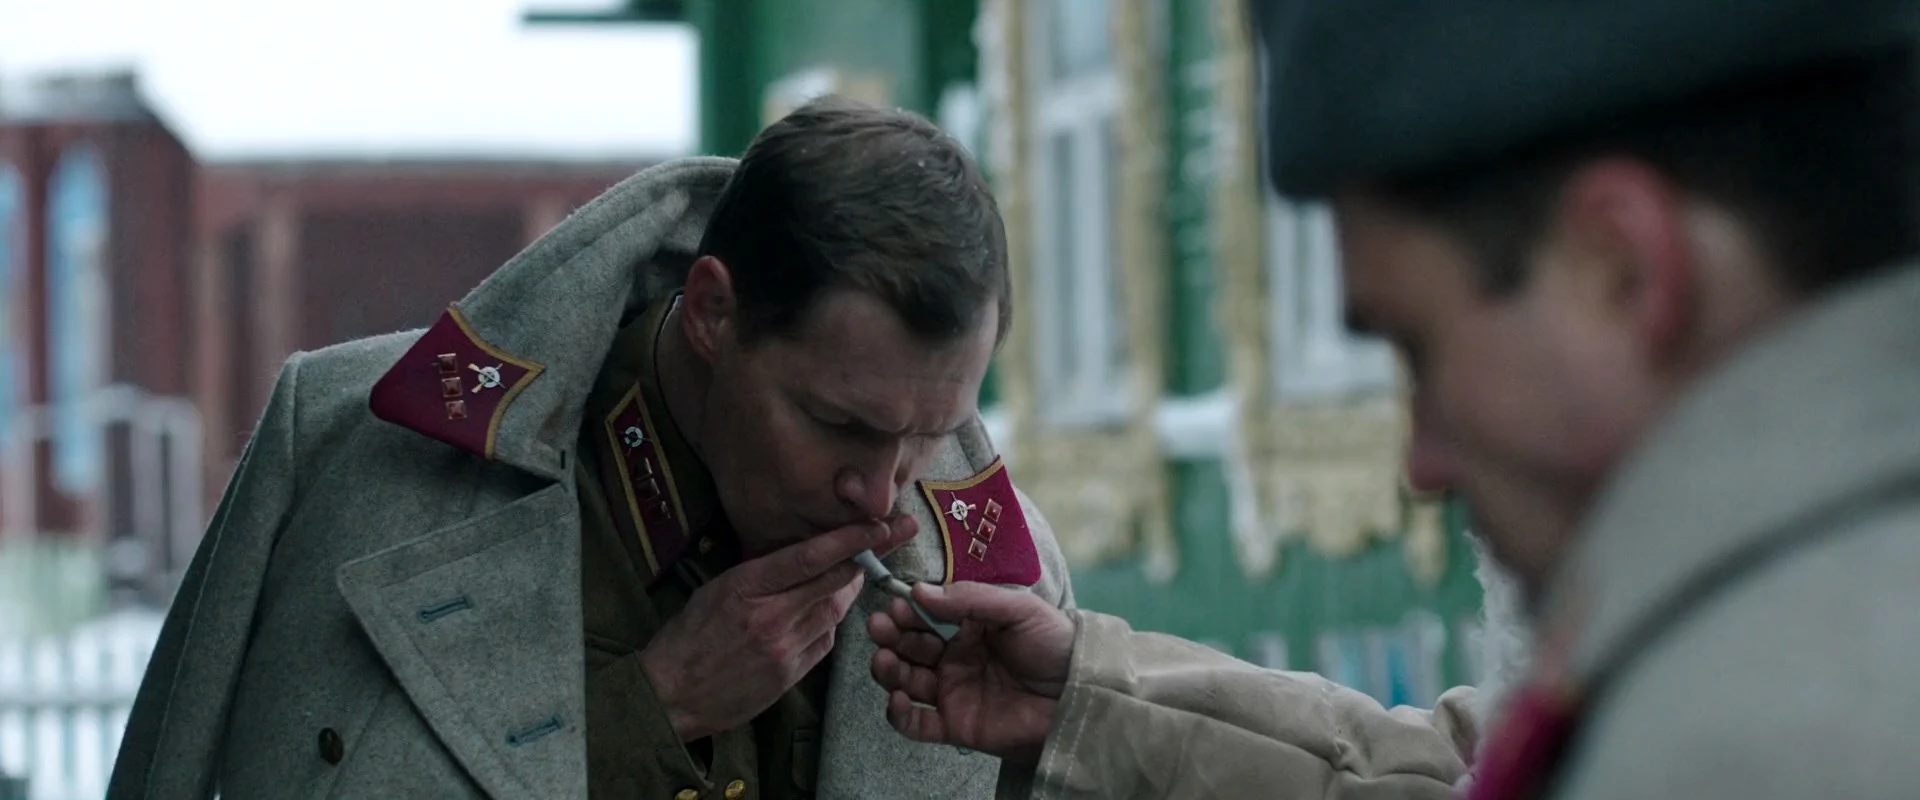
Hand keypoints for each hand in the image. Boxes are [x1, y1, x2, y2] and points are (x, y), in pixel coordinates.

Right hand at [640, 515, 918, 740]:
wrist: (670, 696)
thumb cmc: (687, 637)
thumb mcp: (715, 590)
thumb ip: (760, 573)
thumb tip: (802, 553)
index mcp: (745, 587)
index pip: (809, 556)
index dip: (850, 538)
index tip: (879, 524)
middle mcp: (770, 617)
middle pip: (834, 583)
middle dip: (867, 557)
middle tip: (890, 537)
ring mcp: (783, 649)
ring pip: (835, 612)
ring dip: (848, 590)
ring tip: (854, 572)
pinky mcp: (790, 675)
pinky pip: (824, 642)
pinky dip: (829, 623)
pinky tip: (823, 613)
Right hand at [866, 582, 1075, 764]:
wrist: (1080, 696)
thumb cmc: (1055, 646)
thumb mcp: (1019, 609)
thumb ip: (972, 599)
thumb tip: (920, 592)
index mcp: (969, 627)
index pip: (926, 616)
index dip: (907, 610)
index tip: (895, 602)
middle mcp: (955, 657)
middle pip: (909, 646)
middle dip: (891, 636)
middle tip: (881, 626)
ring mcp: (953, 691)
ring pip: (906, 681)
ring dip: (889, 670)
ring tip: (884, 660)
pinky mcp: (956, 724)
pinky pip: (917, 724)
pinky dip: (899, 715)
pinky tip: (898, 700)